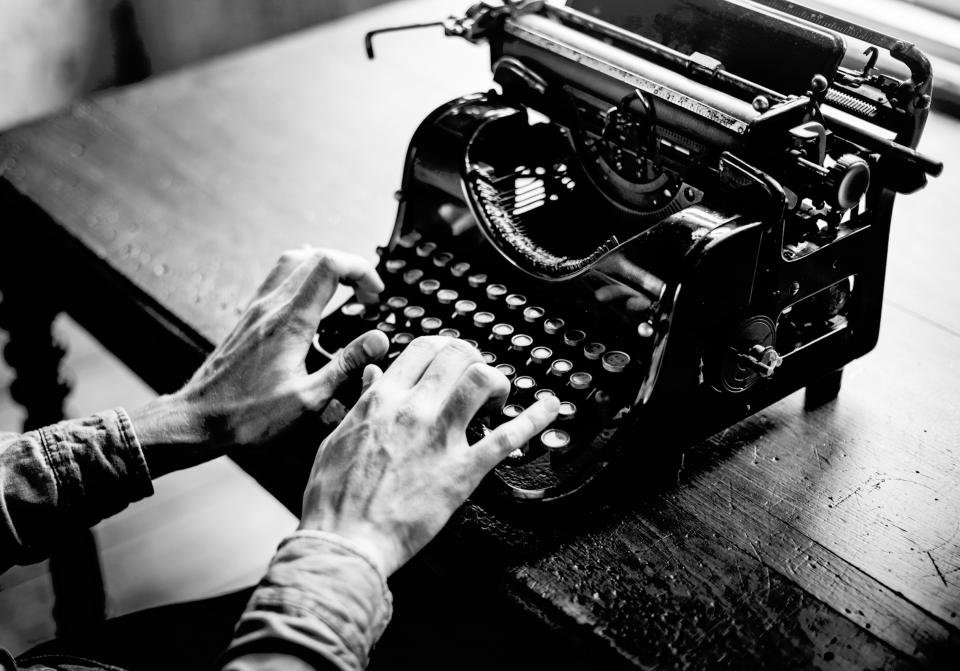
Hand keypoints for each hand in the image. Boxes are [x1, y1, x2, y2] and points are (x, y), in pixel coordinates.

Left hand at [130, 248, 388, 476]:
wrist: (198, 420)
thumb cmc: (247, 416)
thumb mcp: (308, 398)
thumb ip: (346, 366)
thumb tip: (378, 341)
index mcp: (290, 322)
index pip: (329, 266)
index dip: (360, 270)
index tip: (375, 295)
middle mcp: (270, 308)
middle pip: (314, 257)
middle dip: (349, 267)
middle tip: (366, 295)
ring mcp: (256, 310)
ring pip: (292, 262)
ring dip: (324, 267)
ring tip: (344, 289)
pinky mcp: (248, 320)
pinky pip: (277, 279)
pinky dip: (302, 277)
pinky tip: (310, 297)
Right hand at [299, 336, 559, 576]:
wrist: (345, 541)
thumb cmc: (335, 497)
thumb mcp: (338, 437)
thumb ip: (361, 401)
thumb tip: (373, 375)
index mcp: (382, 399)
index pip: (423, 347)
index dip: (445, 348)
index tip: (452, 360)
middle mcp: (414, 409)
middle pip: (458, 355)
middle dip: (474, 360)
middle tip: (477, 379)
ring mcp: (440, 438)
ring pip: (481, 380)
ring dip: (497, 382)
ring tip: (497, 398)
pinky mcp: (462, 471)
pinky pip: (506, 437)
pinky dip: (535, 418)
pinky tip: (551, 407)